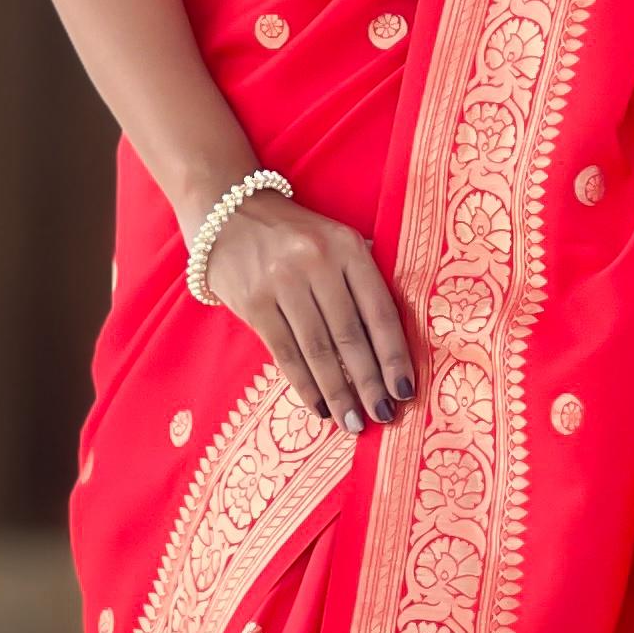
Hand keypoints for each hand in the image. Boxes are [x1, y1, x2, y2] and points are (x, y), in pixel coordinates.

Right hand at [204, 197, 417, 433]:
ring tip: (353, 422)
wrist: (227, 210)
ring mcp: (282, 283)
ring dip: (338, 392)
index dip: (395, 355)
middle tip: (384, 416)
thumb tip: (393, 332)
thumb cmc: (293, 233)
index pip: (380, 310)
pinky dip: (304, 384)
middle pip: (350, 336)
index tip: (406, 390)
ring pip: (318, 350)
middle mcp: (317, 263)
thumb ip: (362, 276)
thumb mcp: (335, 238)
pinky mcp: (253, 302)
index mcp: (347, 247)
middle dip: (370, 383)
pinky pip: (285, 352)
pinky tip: (320, 407)